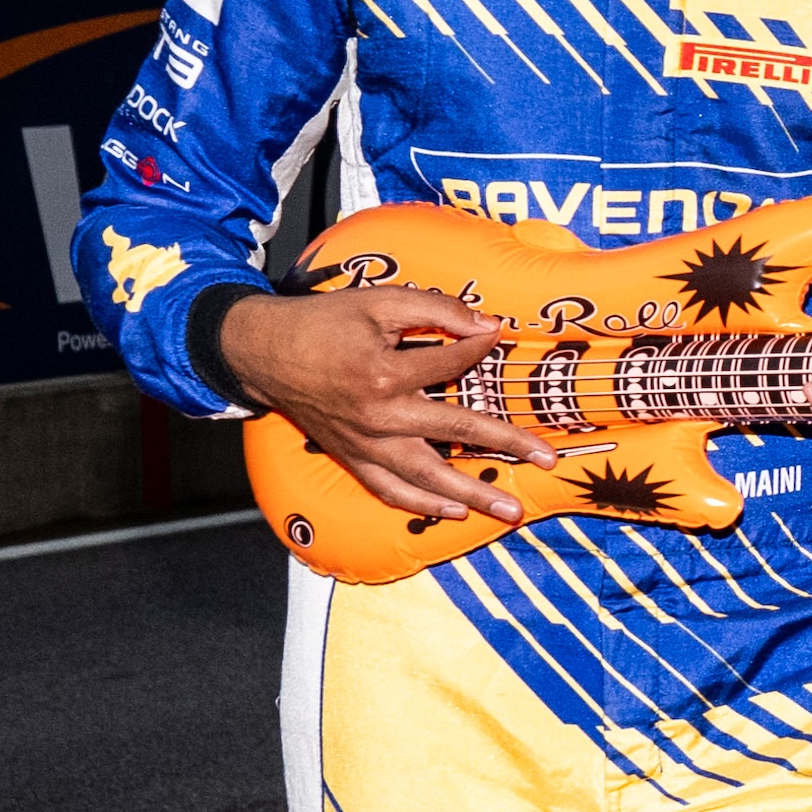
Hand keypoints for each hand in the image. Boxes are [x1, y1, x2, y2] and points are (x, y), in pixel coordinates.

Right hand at [222, 286, 540, 524]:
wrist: (263, 352)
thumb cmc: (322, 324)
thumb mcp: (380, 300)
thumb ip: (437, 309)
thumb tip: (486, 325)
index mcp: (385, 375)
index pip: (453, 365)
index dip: (479, 347)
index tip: (498, 337)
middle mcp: (378, 418)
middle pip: (455, 433)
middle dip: (507, 446)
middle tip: (548, 459)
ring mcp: (364, 443)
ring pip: (426, 478)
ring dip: (471, 496)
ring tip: (509, 510)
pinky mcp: (351, 457)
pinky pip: (389, 490)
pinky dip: (422, 504)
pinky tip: (453, 511)